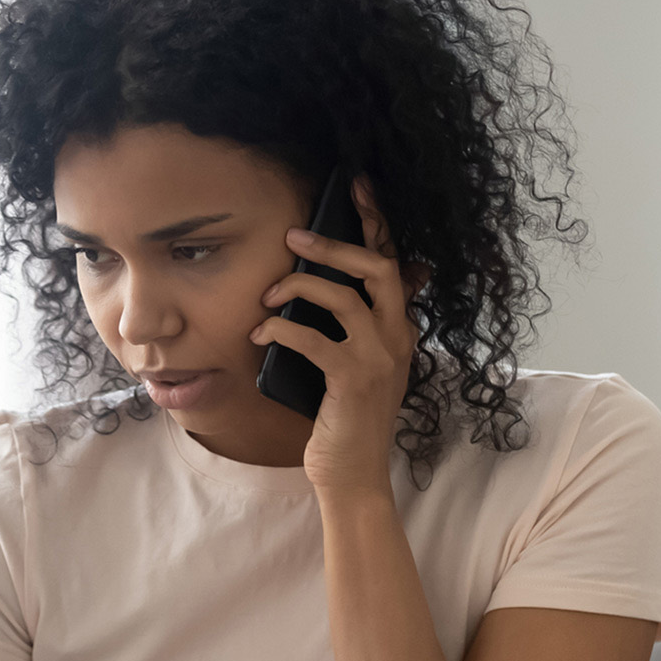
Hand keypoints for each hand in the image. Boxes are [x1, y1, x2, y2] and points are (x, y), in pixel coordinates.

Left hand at [251, 176, 429, 496]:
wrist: (353, 474)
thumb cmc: (345, 419)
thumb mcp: (356, 365)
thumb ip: (351, 326)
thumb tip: (325, 284)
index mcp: (399, 329)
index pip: (393, 263)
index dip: (376, 222)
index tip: (358, 186)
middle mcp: (397, 338)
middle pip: (377, 268)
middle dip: (334, 246)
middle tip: (295, 236)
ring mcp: (378, 359)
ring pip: (344, 297)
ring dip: (299, 287)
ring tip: (268, 294)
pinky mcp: (352, 380)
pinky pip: (314, 338)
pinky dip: (281, 329)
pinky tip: (261, 334)